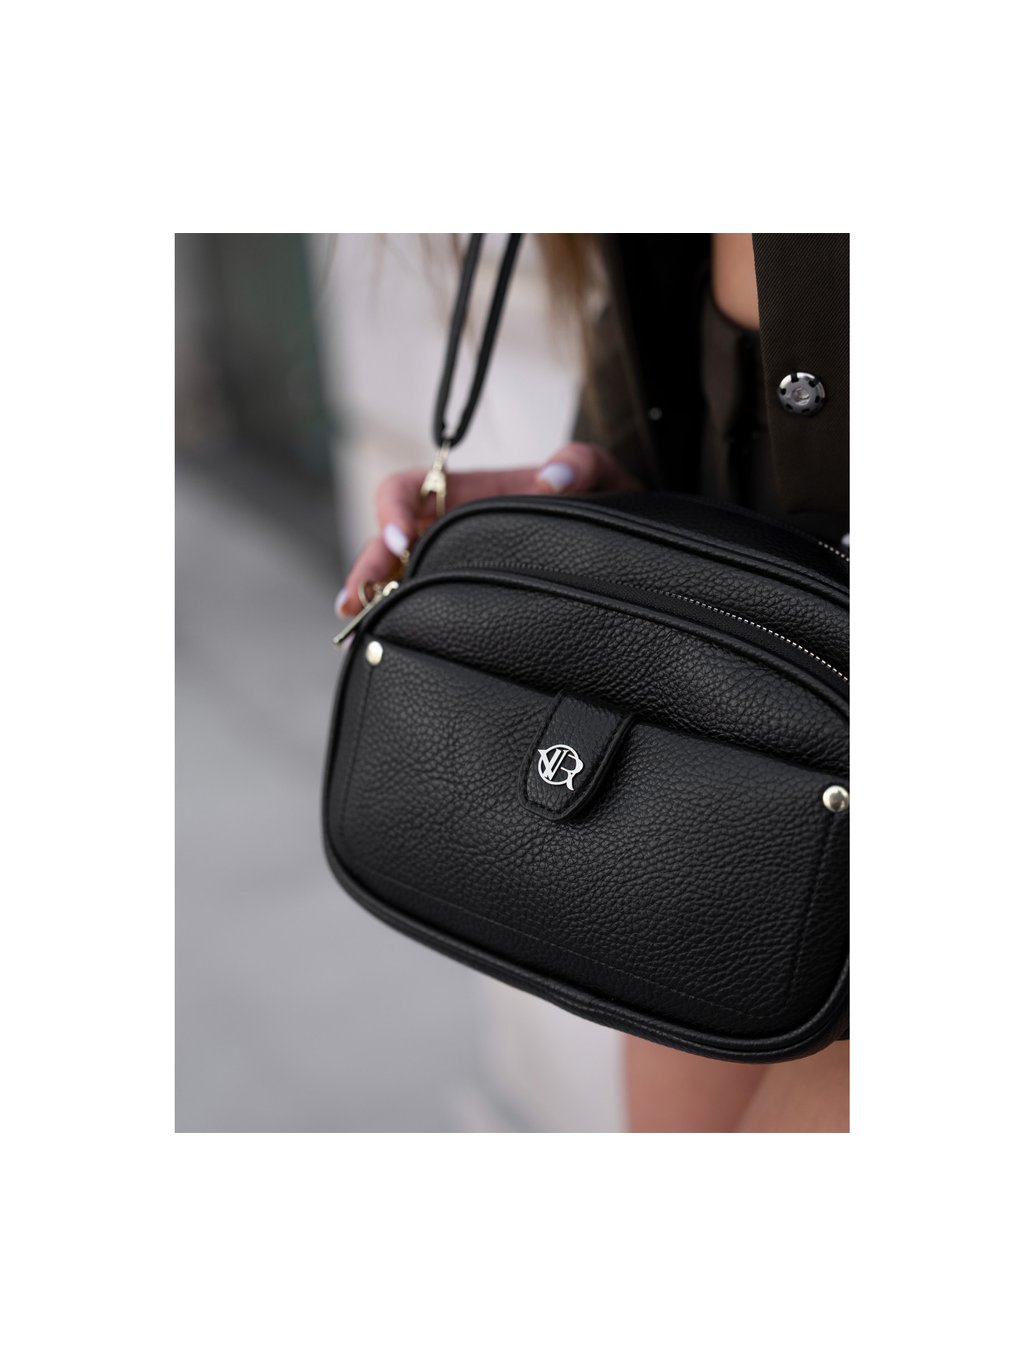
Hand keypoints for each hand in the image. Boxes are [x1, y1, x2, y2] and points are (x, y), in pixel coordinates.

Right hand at [335, 442, 641, 616]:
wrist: (624, 542)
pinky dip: (400, 623)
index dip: (394, 510)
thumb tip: (552, 477)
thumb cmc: (604, 501)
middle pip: (387, 543)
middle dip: (366, 570)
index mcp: (469, 493)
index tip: (404, 541)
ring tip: (357, 635)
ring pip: (397, 579)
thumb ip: (582, 463)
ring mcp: (453, 563)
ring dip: (372, 602)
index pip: (406, 489)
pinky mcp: (464, 596)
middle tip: (354, 603)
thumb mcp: (602, 474)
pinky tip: (387, 648)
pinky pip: (423, 605)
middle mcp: (450, 527)